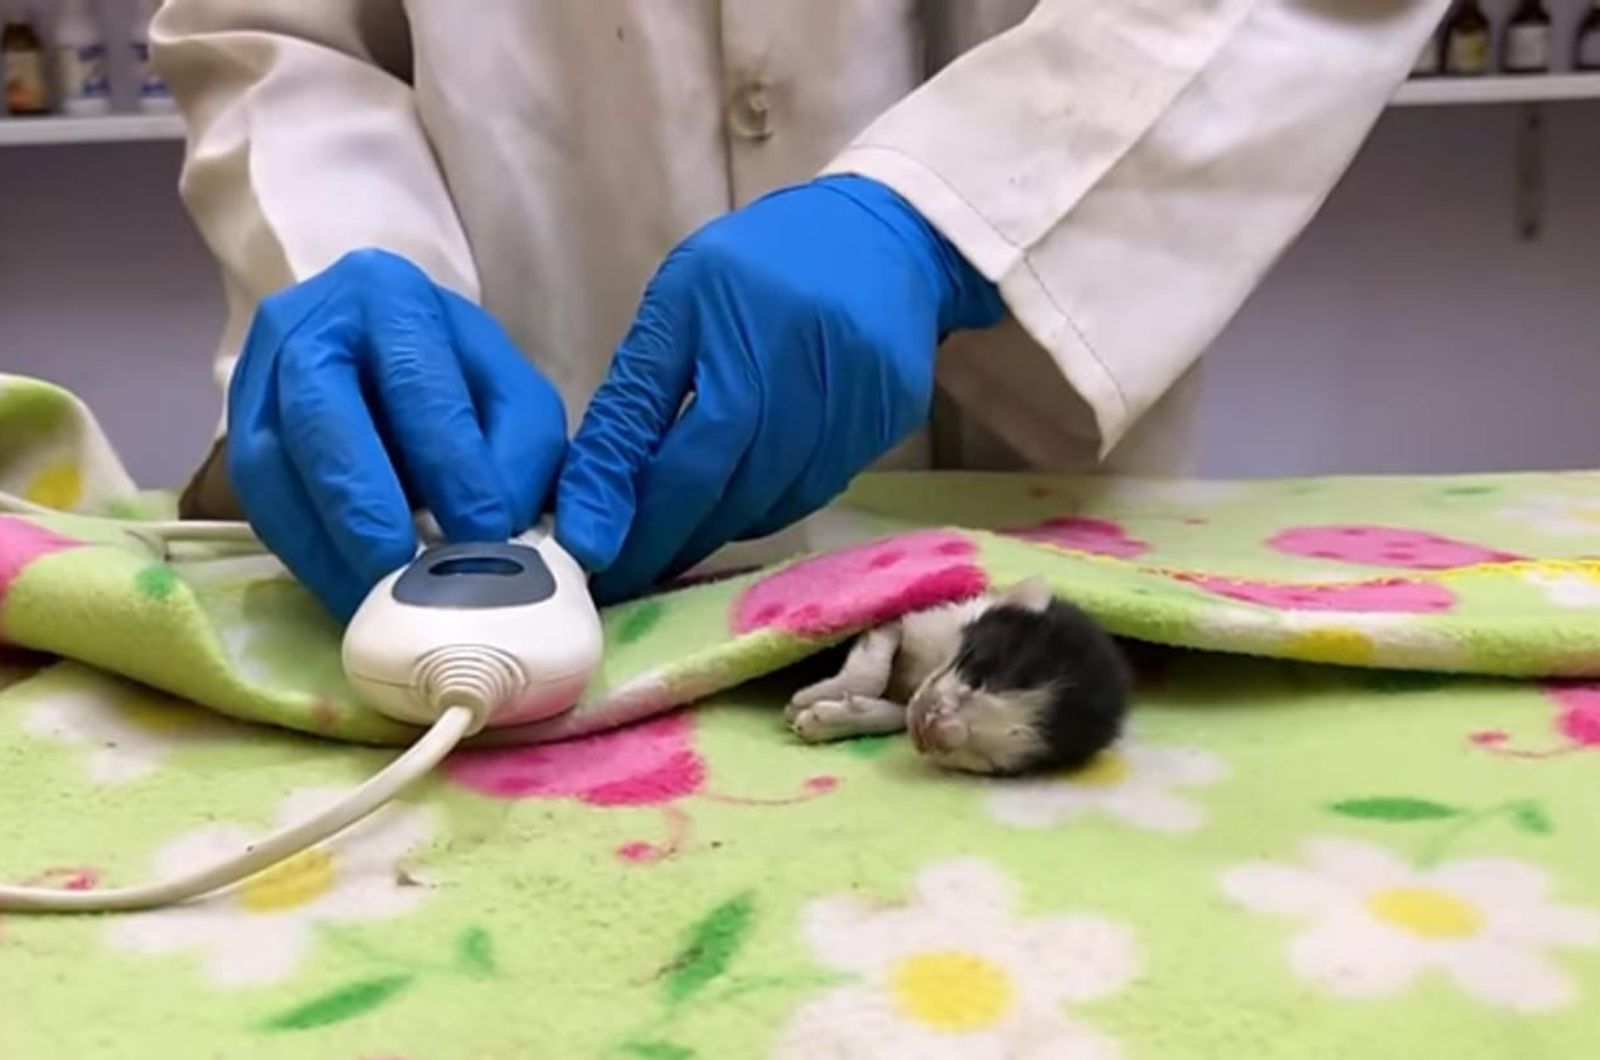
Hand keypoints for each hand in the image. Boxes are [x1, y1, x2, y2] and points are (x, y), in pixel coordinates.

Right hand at [228, 248, 566, 619]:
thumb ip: (522, 452)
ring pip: (273, 466)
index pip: (416, 381)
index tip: (482, 532)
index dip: (450, 462)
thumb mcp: (512, 395)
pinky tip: (350, 593)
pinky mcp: (236, 436)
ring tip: (379, 598)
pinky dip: (308, 556)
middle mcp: (308, 327)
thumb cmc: (459, 377)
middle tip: (406, 570)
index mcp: (389, 298)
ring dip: (328, 543)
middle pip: (322, 418)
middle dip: (365, 503)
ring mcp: (257, 379)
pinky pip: (260, 503)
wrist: (379, 350)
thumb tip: (500, 531)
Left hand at [556, 175, 1002, 601]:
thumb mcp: (678, 306)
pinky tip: (741, 507)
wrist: (883, 237)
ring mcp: (854, 388)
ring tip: (677, 543)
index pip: (673, 436)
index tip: (593, 551)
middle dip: (670, 534)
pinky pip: (818, 487)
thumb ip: (636, 399)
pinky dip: (769, 508)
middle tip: (629, 568)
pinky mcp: (890, 414)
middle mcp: (797, 353)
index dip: (629, 503)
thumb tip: (591, 497)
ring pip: (774, 496)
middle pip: (728, 479)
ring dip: (718, 528)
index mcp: (727, 314)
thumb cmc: (758, 270)